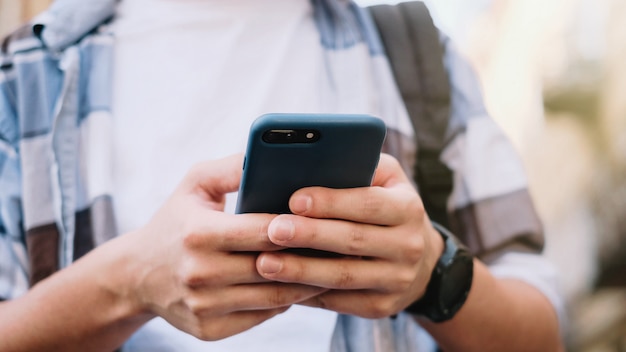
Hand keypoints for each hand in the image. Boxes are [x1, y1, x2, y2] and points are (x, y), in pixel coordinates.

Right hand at [121, 154, 325, 339]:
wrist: (136, 275)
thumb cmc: (175, 221)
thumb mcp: (195, 184)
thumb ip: (233, 167)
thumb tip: (272, 153)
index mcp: (198, 234)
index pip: (264, 230)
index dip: (299, 226)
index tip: (328, 218)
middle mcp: (200, 273)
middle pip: (274, 265)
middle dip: (311, 255)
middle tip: (343, 244)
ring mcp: (204, 306)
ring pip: (274, 297)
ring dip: (307, 282)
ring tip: (331, 265)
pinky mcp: (208, 330)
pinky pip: (262, 317)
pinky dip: (285, 302)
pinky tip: (300, 285)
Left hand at [255, 153, 443, 317]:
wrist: (420, 260)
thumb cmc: (386, 207)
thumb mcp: (385, 179)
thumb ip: (357, 167)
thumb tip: (309, 164)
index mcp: (408, 207)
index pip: (368, 203)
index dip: (331, 202)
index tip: (294, 199)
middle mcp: (409, 245)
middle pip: (353, 240)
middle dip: (310, 235)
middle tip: (273, 230)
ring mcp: (397, 280)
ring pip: (343, 276)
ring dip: (301, 271)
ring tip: (265, 264)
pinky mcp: (382, 307)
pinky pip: (340, 302)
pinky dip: (307, 294)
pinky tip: (280, 285)